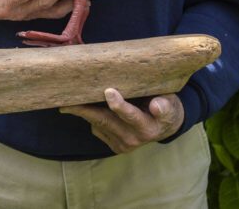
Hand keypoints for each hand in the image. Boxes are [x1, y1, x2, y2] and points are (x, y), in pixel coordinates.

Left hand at [60, 88, 183, 153]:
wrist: (165, 126)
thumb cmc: (166, 108)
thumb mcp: (170, 104)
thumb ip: (164, 106)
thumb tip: (156, 106)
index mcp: (147, 127)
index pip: (131, 116)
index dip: (120, 105)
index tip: (109, 91)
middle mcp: (134, 139)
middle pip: (106, 121)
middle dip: (86, 110)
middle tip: (67, 101)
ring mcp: (123, 144)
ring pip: (98, 125)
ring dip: (83, 113)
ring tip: (68, 101)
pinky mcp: (114, 146)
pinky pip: (98, 129)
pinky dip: (89, 117)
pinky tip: (82, 105)